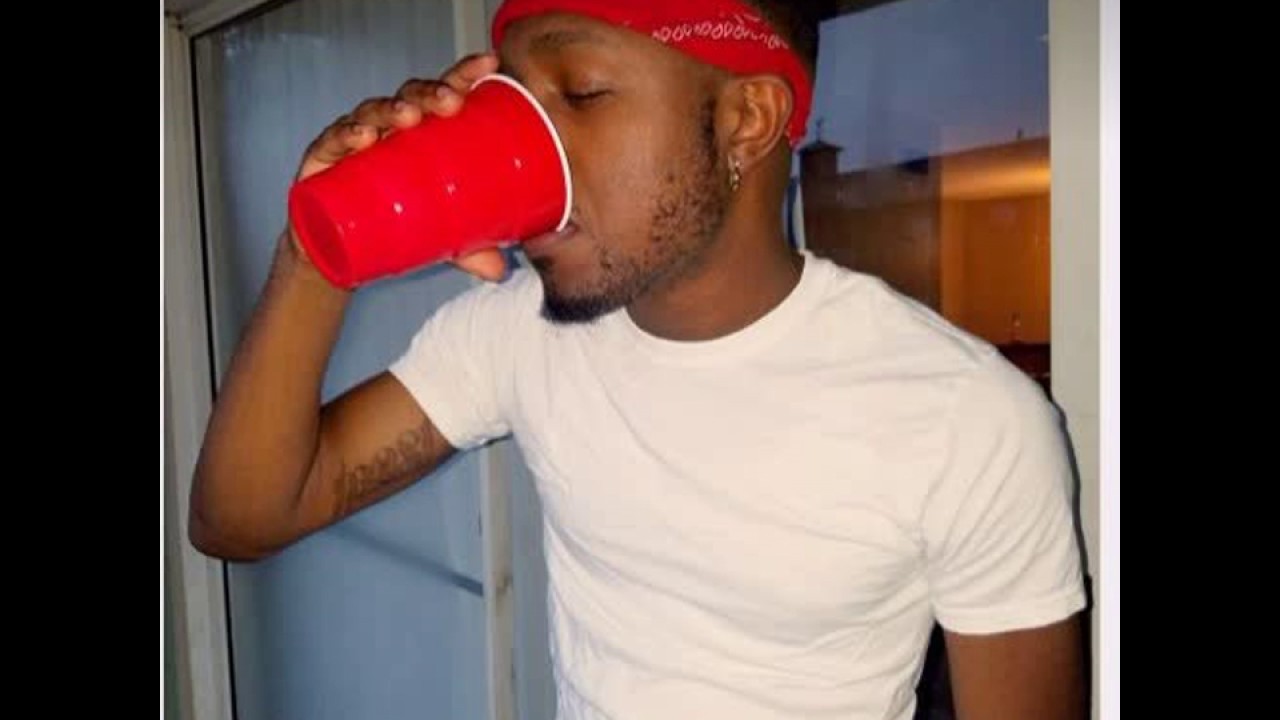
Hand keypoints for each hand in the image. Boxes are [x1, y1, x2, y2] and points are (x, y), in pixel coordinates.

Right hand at [288, 52, 507, 281]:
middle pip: (410, 97)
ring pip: (372, 112)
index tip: (489, 65)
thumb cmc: (389, 225)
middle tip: (452, 102)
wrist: (333, 256)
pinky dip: (345, 136)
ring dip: (391, 109)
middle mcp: (387, 131)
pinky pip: (331, 142)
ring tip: (410, 117)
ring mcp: (354, 142)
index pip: (442, 96)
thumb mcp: (436, 239)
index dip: (463, 75)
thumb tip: (498, 271)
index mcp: (420, 136)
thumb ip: (467, 252)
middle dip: (431, 93)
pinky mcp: (321, 162)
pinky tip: (361, 138)